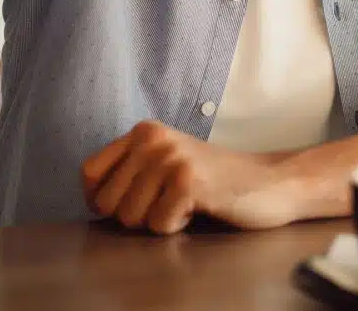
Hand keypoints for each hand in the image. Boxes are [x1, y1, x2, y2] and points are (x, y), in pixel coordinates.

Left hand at [81, 121, 299, 234]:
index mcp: (143, 131)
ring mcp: (171, 158)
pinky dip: (177, 226)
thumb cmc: (214, 181)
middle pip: (107, 202)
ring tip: (185, 203)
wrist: (269, 182)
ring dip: (158, 221)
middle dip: (134, 216)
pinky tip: (199, 208)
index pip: (88, 173)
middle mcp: (153, 138)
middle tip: (167, 203)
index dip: (101, 199)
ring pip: (130, 218)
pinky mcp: (188, 181)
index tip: (130, 203)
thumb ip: (130, 171)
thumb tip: (91, 200)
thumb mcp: (165, 163)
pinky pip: (158, 225)